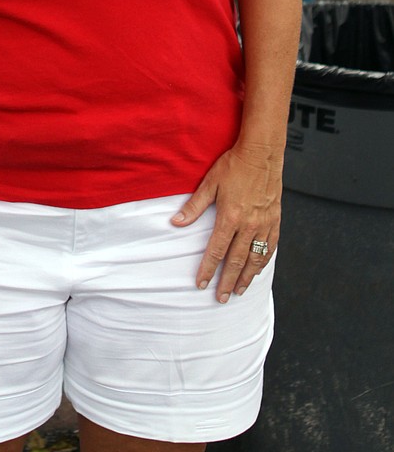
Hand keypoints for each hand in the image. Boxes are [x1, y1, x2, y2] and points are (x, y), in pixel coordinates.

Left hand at [171, 143, 281, 301]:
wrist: (262, 154)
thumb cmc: (233, 165)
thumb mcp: (209, 183)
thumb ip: (194, 206)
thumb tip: (175, 222)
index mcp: (230, 217)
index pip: (216, 251)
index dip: (207, 270)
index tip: (200, 284)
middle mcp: (248, 225)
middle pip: (236, 261)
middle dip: (227, 282)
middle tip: (221, 298)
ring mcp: (264, 224)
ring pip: (255, 259)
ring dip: (246, 277)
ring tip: (239, 291)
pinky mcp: (275, 221)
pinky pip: (270, 248)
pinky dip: (263, 262)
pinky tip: (257, 270)